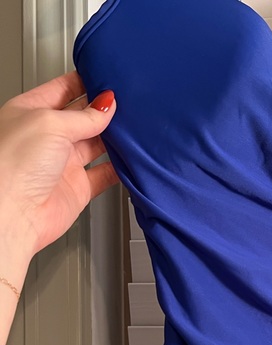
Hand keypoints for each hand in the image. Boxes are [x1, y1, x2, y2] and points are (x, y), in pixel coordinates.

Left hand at [0, 71, 118, 258]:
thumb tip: (107, 106)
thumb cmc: (11, 165)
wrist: (12, 213)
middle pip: (83, 118)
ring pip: (97, 145)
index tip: (108, 77)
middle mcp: (47, 138)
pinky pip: (105, 175)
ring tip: (132, 130)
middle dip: (105, 111)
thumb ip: (84, 116)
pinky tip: (130, 161)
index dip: (86, 82)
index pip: (63, 90)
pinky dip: (120, 169)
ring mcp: (63, 164)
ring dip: (115, 139)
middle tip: (128, 104)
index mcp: (31, 112)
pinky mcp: (78, 188)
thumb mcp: (51, 124)